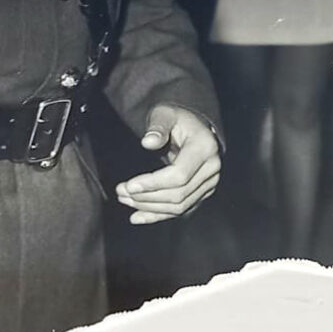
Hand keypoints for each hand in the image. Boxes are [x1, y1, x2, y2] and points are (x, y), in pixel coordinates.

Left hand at [116, 106, 221, 224]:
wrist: (194, 129)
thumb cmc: (178, 119)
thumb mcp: (165, 114)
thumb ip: (157, 126)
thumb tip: (148, 142)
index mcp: (205, 148)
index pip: (179, 175)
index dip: (153, 183)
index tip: (129, 185)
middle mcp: (212, 169)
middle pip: (178, 194)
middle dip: (146, 197)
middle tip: (120, 192)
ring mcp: (209, 184)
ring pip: (179, 206)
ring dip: (149, 207)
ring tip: (125, 200)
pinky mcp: (202, 194)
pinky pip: (180, 211)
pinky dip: (157, 216)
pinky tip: (136, 217)